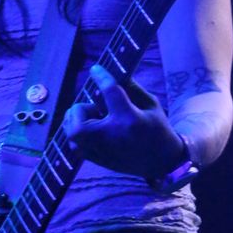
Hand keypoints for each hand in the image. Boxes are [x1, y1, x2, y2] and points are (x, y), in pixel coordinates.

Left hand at [63, 64, 185, 178]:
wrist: (161, 162)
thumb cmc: (157, 129)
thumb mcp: (151, 104)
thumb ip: (131, 88)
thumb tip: (113, 73)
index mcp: (129, 118)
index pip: (110, 91)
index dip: (101, 76)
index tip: (95, 69)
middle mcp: (112, 135)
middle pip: (78, 113)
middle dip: (82, 107)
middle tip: (97, 110)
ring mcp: (102, 150)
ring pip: (71, 130)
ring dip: (78, 121)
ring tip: (96, 122)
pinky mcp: (97, 160)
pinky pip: (74, 145)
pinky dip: (78, 135)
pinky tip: (93, 132)